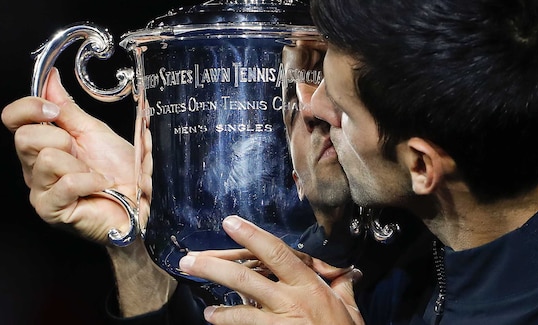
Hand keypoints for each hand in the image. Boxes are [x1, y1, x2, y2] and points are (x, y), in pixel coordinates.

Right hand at [1, 67, 143, 244]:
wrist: (140, 201)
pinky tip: (99, 185)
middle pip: (24, 138)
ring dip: (79, 164)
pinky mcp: (52, 211)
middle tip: (81, 152)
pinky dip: (89, 180)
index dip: (29, 108)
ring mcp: (40, 191)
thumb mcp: (93, 131)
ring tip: (93, 173)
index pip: (12, 119)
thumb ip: (67, 108)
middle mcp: (34, 167)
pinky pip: (64, 183)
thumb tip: (50, 79)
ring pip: (46, 159)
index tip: (54, 110)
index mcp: (42, 144)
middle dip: (62, 139)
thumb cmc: (119, 170)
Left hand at [178, 216, 364, 324]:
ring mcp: (280, 321)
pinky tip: (213, 317)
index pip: (276, 253)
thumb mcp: (349, 306)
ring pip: (241, 307)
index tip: (230, 222)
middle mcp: (291, 300)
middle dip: (214, 266)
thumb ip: (342, 285)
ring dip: (216, 302)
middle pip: (246, 277)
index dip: (252, 235)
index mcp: (308, 284)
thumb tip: (348, 272)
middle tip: (188, 259)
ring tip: (199, 297)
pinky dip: (227, 320)